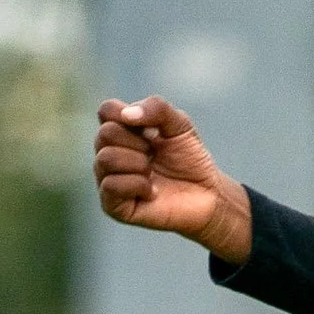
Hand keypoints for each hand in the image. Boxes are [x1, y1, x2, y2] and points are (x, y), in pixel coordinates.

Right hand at [93, 95, 251, 262]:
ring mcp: (107, 179)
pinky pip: (111, 186)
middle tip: (155, 155)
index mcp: (120, 130)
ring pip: (106, 159)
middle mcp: (107, 153)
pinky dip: (138, 185)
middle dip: (139, 143)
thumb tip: (126, 115)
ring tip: (153, 173)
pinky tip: (152, 192)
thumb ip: (157, 108)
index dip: (130, 116)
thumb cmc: (190, 159)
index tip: (154, 131)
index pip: (106, 110)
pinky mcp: (112, 205)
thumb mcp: (180, 125)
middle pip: (105, 134)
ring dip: (139, 164)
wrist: (207, 195)